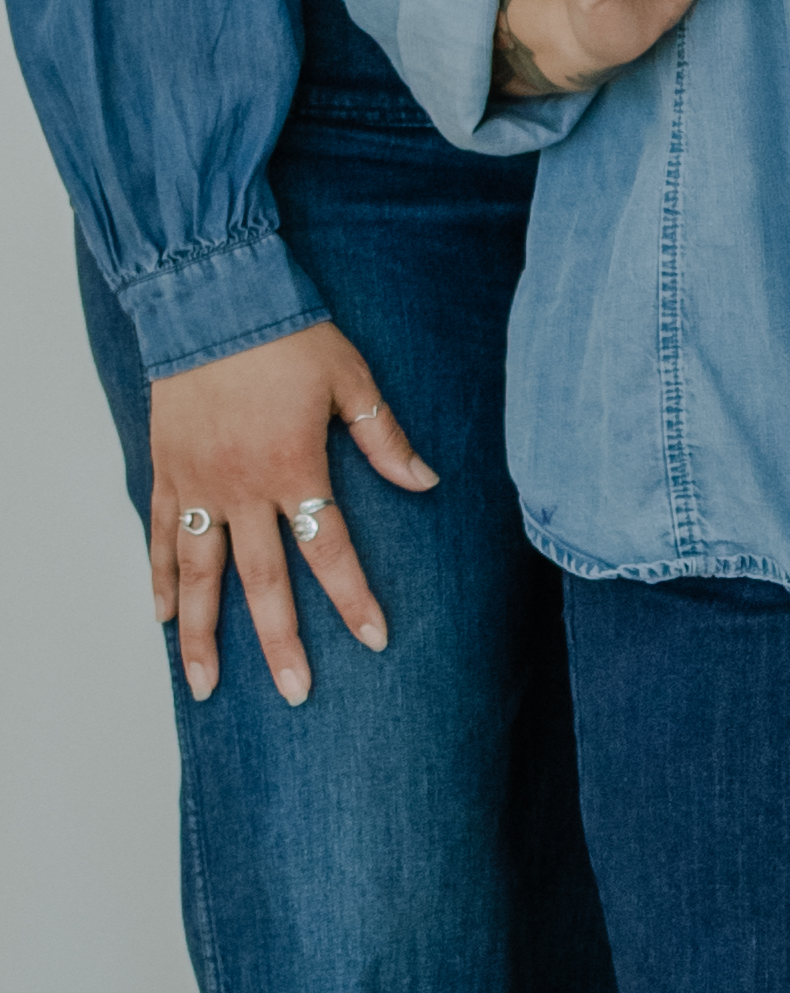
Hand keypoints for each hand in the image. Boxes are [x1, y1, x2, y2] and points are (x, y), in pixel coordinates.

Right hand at [145, 319, 436, 709]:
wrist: (212, 300)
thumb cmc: (286, 336)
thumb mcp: (351, 380)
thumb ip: (384, 438)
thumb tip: (426, 481)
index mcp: (293, 468)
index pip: (329, 549)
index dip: (353, 598)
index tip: (373, 640)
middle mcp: (242, 488)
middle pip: (263, 581)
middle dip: (280, 642)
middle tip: (294, 692)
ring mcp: (198, 485)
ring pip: (199, 574)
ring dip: (203, 632)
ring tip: (205, 683)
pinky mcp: (166, 473)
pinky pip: (160, 537)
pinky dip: (159, 578)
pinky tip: (162, 616)